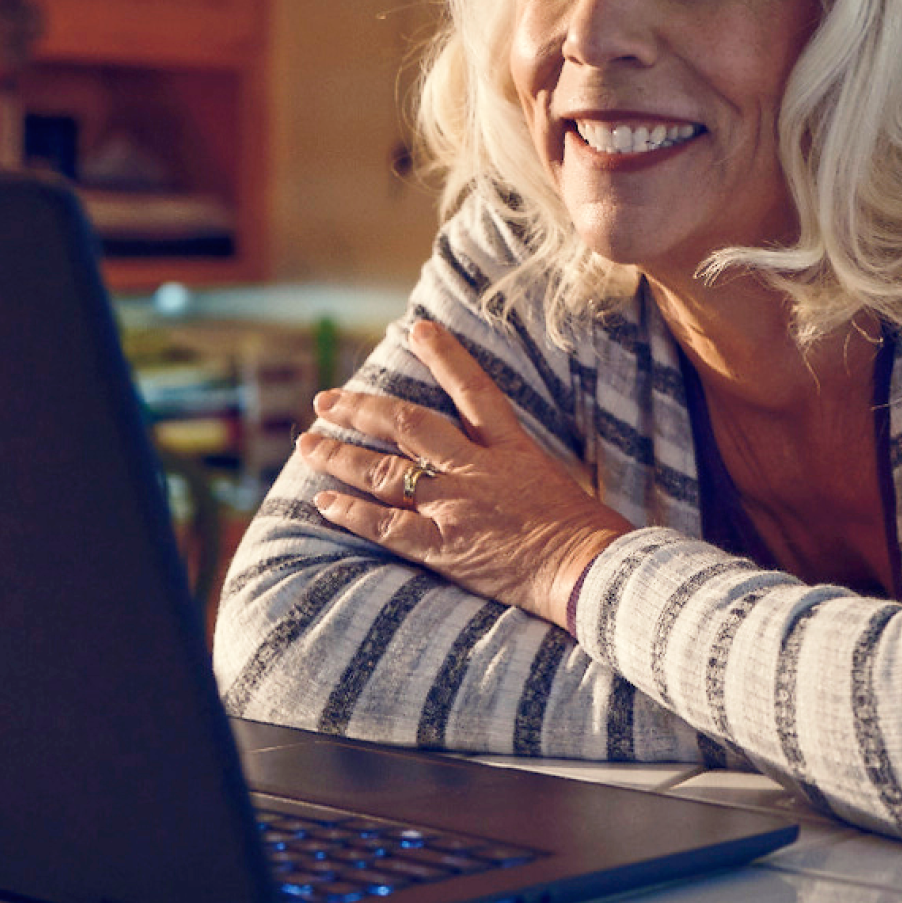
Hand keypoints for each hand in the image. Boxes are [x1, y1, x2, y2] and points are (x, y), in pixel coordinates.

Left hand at [298, 320, 628, 625]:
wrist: (592, 572)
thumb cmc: (588, 532)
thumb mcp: (557, 477)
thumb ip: (516, 463)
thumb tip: (493, 456)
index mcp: (511, 447)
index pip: (473, 388)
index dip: (444, 356)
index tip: (416, 330)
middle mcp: (477, 469)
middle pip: (407, 425)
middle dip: (360, 409)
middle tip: (325, 400)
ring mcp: (458, 507)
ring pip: (386, 472)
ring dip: (341, 456)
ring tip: (309, 444)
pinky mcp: (446, 548)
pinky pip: (387, 527)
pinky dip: (352, 512)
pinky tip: (324, 502)